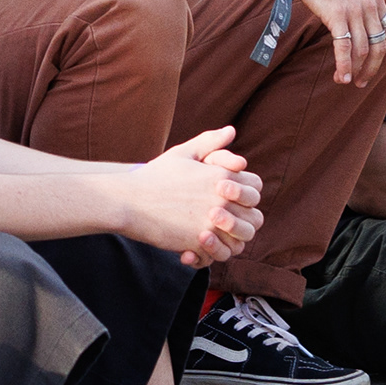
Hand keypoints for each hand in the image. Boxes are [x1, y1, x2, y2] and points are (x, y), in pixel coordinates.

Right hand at [120, 126, 261, 266]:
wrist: (129, 201)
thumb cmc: (154, 176)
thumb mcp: (183, 153)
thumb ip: (210, 142)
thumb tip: (232, 130)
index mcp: (222, 176)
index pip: (256, 187)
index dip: (249, 194)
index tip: (235, 199)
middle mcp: (222, 199)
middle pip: (255, 217)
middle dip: (246, 220)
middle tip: (228, 222)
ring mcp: (212, 222)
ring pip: (242, 239)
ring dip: (233, 239)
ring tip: (216, 235)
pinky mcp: (199, 241)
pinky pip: (220, 253)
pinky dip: (214, 252)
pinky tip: (200, 245)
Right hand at [295, 0, 385, 86]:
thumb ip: (365, 9)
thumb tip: (367, 34)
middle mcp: (370, 6)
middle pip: (379, 46)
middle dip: (372, 68)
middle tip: (363, 82)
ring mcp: (354, 10)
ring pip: (362, 50)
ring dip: (356, 70)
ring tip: (348, 81)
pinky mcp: (336, 15)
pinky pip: (344, 46)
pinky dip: (344, 65)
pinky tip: (341, 76)